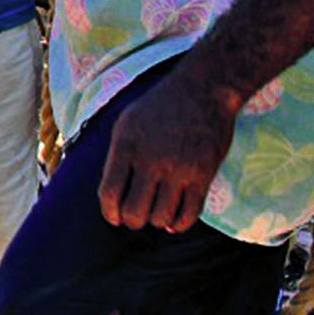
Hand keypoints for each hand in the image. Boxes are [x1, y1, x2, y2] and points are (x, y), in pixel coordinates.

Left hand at [97, 74, 238, 232]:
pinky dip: (179, 224)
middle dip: (132, 221)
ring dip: (156, 221)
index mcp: (126, 145)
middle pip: (135, 213)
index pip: (109, 193)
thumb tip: (110, 195)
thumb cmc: (159, 108)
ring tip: (156, 211)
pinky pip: (189, 215)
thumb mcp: (126, 124)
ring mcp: (179, 169)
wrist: (202, 90)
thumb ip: (116, 157)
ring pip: (161, 218)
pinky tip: (174, 219)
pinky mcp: (204, 175)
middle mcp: (151, 160)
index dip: (109, 213)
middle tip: (135, 216)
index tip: (114, 217)